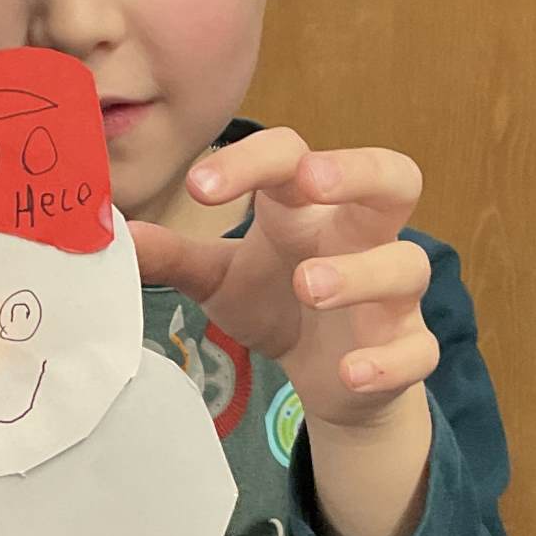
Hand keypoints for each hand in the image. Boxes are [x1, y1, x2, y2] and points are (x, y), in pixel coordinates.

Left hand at [129, 129, 439, 429]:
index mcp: (310, 209)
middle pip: (393, 177)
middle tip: (311, 180)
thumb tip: (117, 237)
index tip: (198, 187)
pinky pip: (418, 350)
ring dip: (362, 272)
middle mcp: (361, 238)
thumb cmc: (279, 304)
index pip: (292, 157)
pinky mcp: (408, 349)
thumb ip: (176, 257)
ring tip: (309, 286)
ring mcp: (393, 294)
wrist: (332, 378)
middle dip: (358, 171)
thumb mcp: (220, 279)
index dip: (250, 161)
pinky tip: (350, 371)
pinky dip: (388, 359)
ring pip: (407, 264)